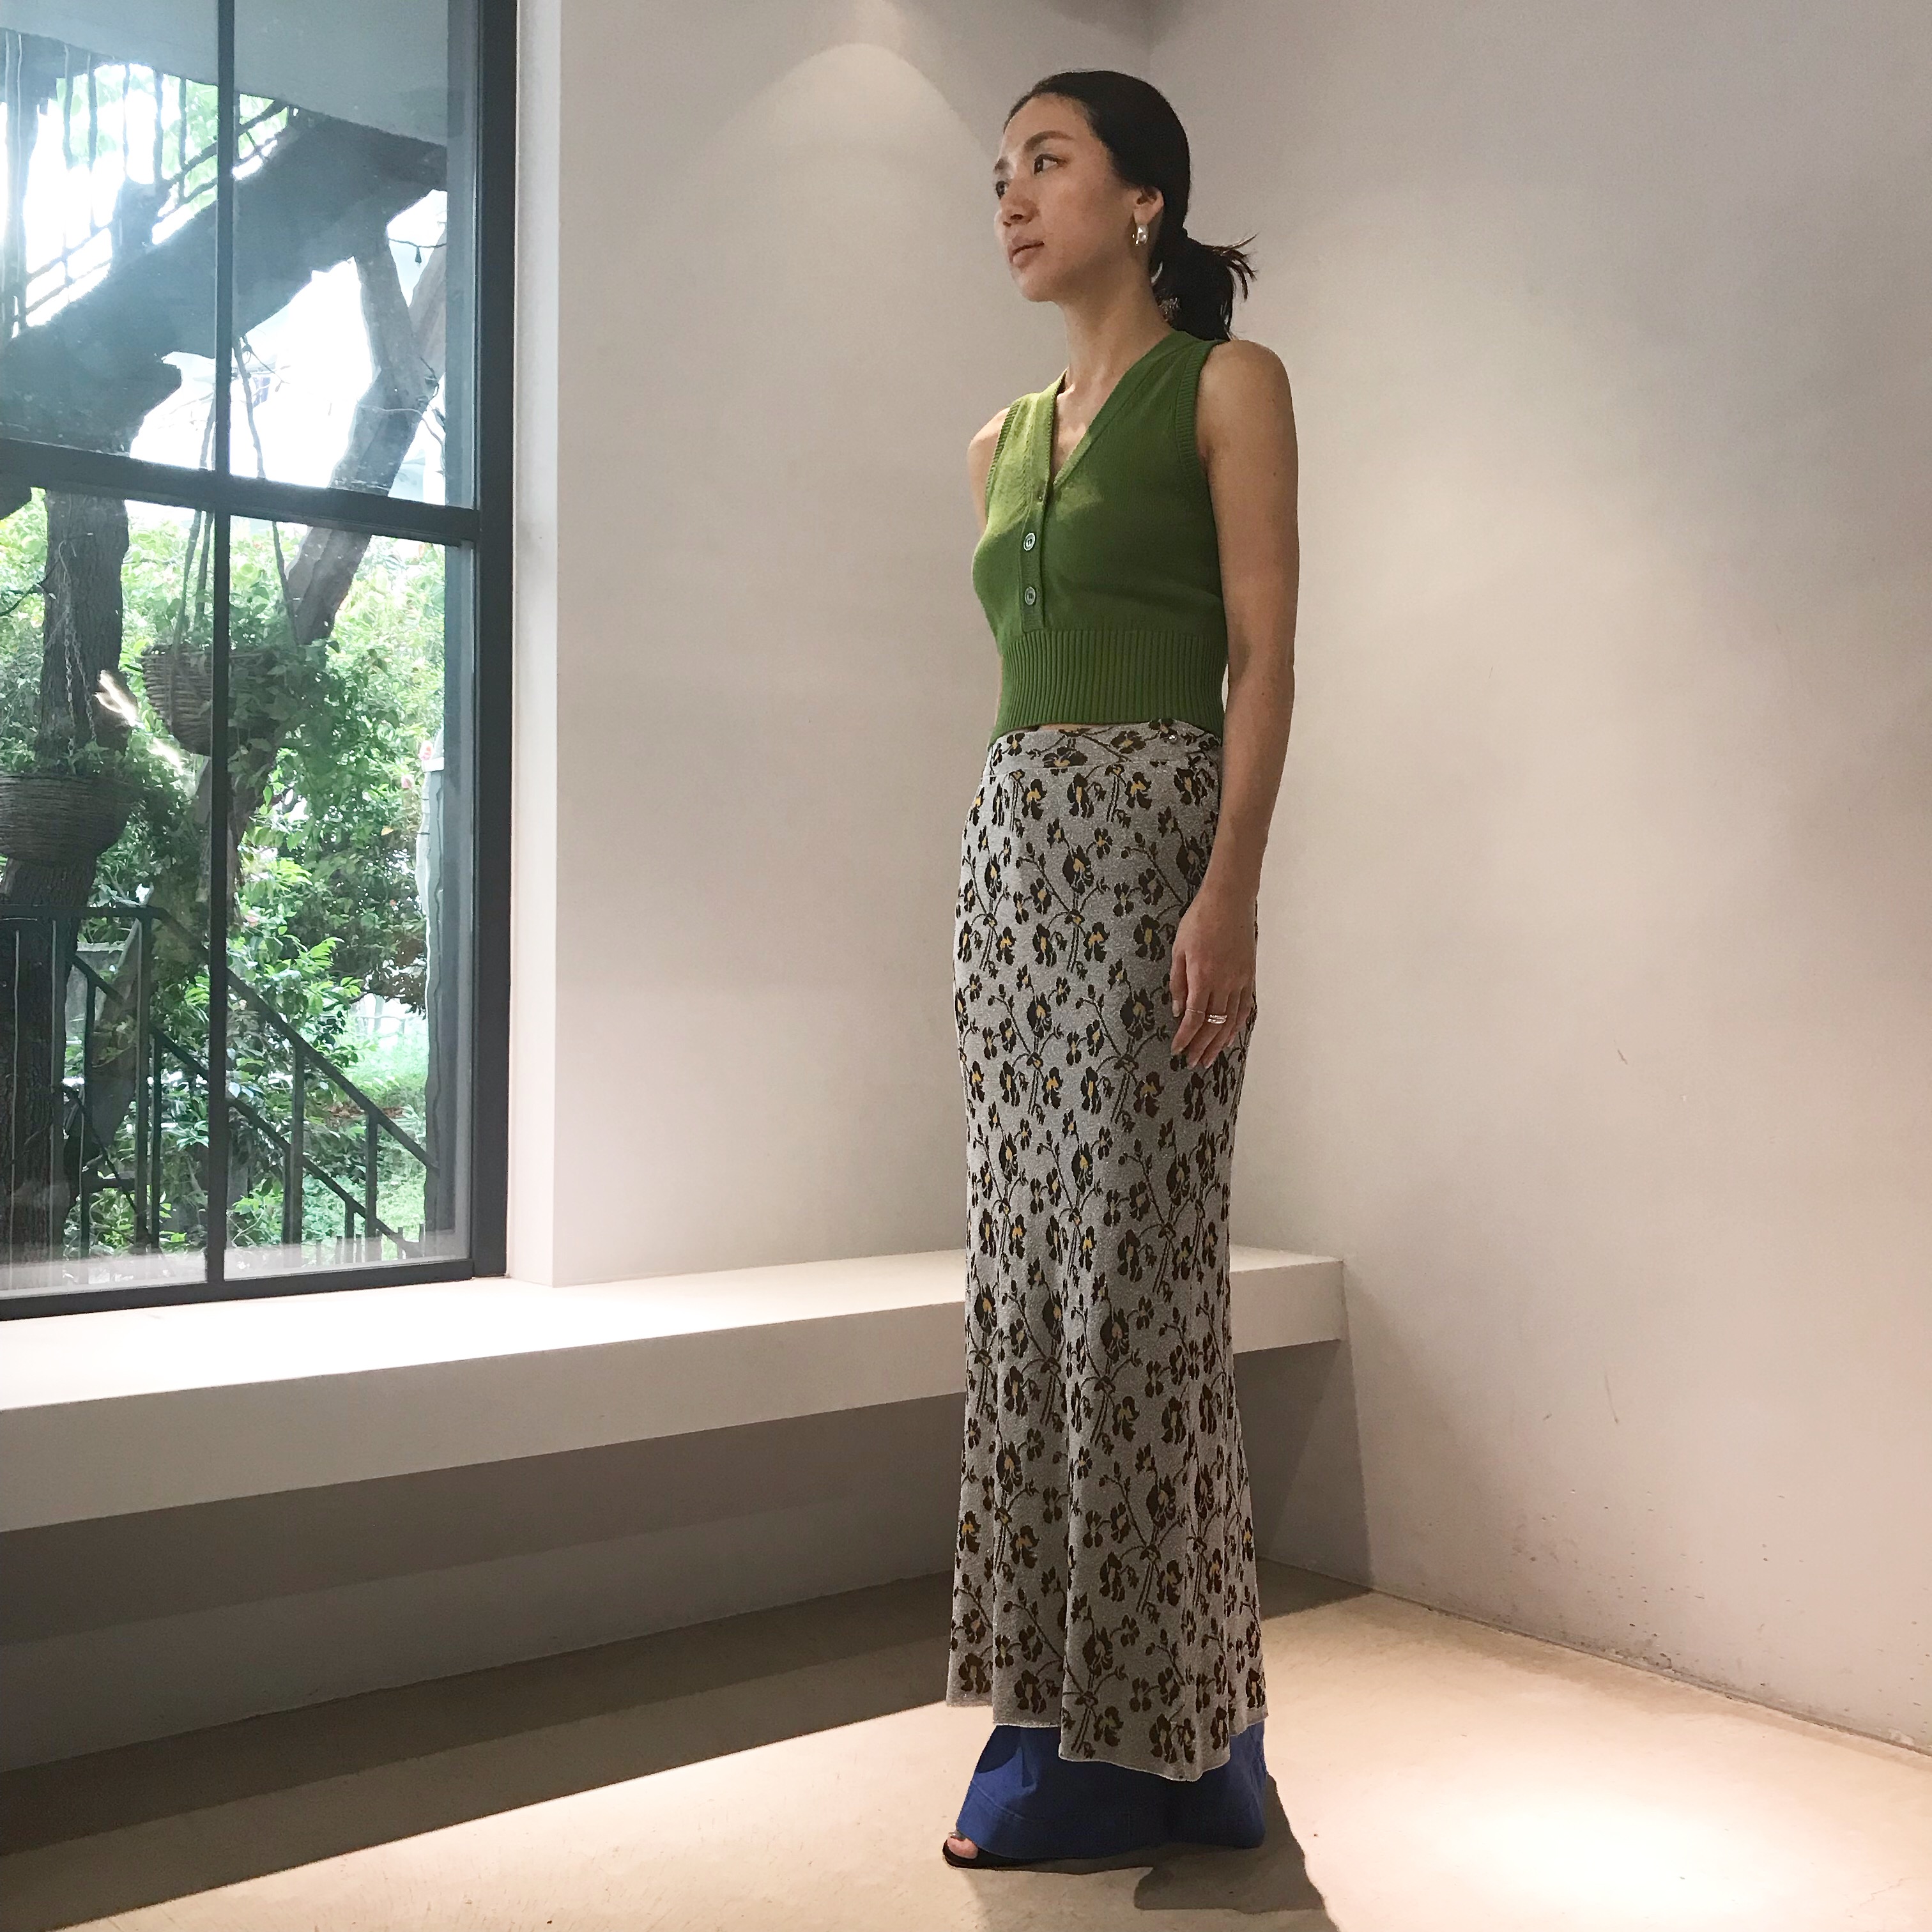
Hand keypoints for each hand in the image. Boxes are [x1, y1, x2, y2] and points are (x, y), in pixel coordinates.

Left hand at [1169, 883, 1256, 1067]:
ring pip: (1230, 1021)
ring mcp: (1239, 980)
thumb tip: (1177, 1010)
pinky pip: (1244, 1007)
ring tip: (1210, 1058)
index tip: (1177, 1049)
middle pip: (1213, 1024)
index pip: (1194, 1017)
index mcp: (1202, 976)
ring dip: (1219, 1042)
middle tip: (1192, 1061)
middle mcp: (1223, 983)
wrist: (1229, 900)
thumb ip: (1177, 982)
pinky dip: (1237, 1025)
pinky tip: (1230, 1037)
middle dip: (1201, 1046)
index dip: (1185, 1037)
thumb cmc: (1199, 920)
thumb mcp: (1178, 949)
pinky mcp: (1249, 976)